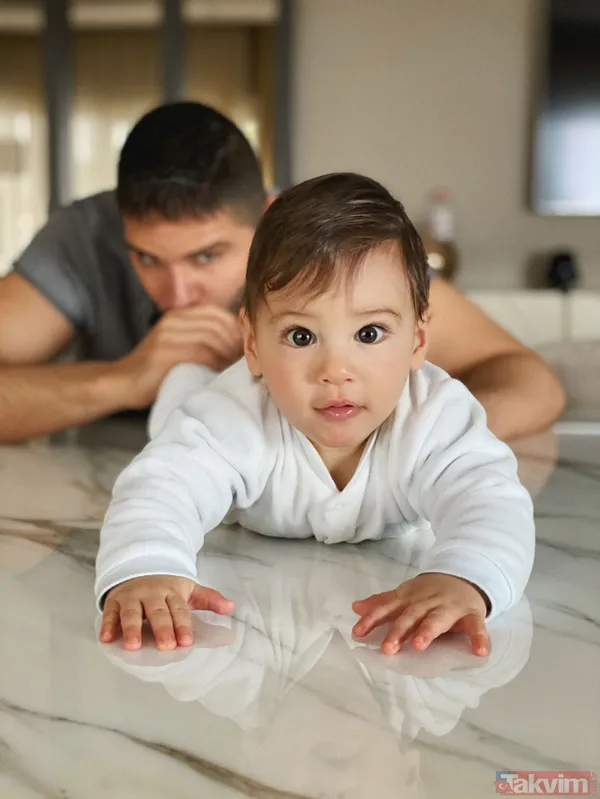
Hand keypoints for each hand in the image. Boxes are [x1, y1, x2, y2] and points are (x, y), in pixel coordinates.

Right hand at [99, 575, 234, 650]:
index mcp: (172, 592)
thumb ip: (209, 599)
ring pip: (131, 612)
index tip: (187, 641)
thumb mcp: (189, 590)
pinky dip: (107, 625)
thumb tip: (231, 607)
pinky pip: (109, 613)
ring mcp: (131, 597)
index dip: (183, 625)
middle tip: (166, 647)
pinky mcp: (114, 601)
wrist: (139, 567)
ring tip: (133, 646)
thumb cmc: (167, 587)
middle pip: (157, 611)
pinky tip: (106, 639)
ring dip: (131, 628)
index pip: (179, 610)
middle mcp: (151, 594)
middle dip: (162, 628)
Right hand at [114, 306, 243, 407]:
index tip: (243, 347)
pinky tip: (219, 373)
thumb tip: (238, 344)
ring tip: (233, 368)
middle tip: (243, 360)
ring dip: (227, 354)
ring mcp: (168, 335)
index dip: (235, 329)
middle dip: (235, 343)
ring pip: (211, 338)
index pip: (217, 313)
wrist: (122, 382)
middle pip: (217, 325)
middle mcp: (173, 320)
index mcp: (178, 315)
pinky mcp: (165, 353)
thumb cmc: (156, 368)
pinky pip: (201, 353)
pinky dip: (216, 363)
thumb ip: (200, 338)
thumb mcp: (177, 344)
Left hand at [352, 573, 489, 656]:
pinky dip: (479, 639)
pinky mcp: (471, 615)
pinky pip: (476, 627)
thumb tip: (355, 608)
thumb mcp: (405, 595)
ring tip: (418, 645)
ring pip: (437, 620)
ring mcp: (450, 608)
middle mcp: (427, 602)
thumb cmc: (430, 593)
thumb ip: (382, 603)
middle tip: (387, 648)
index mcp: (410, 599)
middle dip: (398, 630)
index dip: (372, 619)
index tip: (357, 633)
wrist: (464, 576)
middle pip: (410, 616)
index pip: (388, 608)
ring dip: (428, 631)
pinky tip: (480, 652)